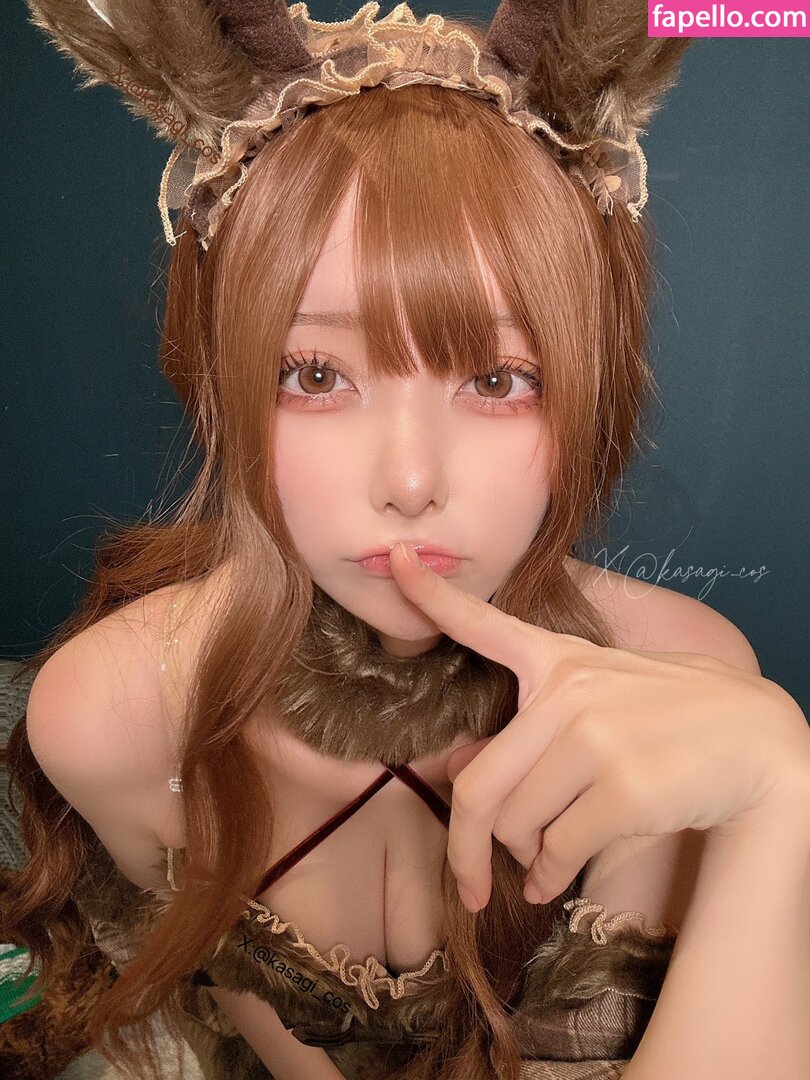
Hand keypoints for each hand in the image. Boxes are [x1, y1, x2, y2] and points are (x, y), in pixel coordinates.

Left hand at [388, 542, 809, 911]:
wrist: (758, 742)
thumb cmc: (671, 722)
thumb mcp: (600, 706)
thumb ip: (530, 732)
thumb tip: (456, 769)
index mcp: (560, 663)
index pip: (485, 625)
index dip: (434, 594)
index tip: (399, 561)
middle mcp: (570, 693)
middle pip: (479, 788)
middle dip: (465, 848)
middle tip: (472, 882)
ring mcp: (596, 738)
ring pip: (517, 825)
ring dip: (524, 858)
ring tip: (547, 862)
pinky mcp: (624, 787)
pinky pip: (557, 850)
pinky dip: (550, 876)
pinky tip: (556, 879)